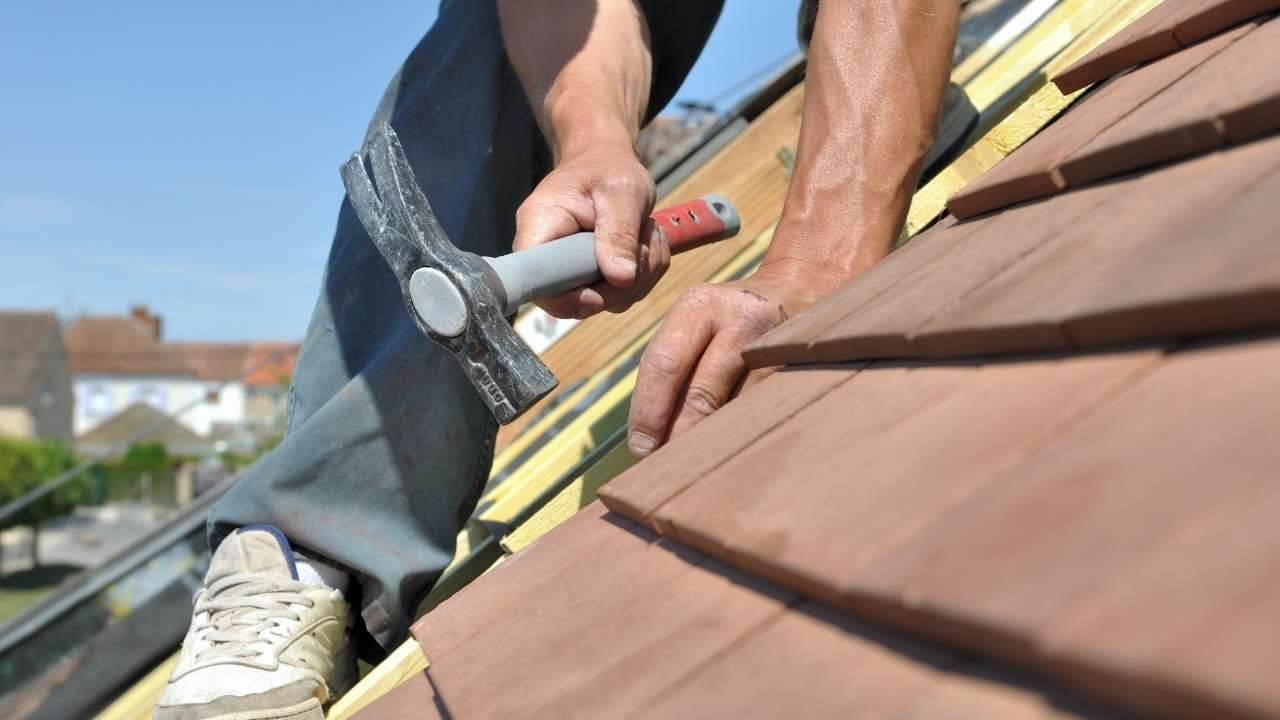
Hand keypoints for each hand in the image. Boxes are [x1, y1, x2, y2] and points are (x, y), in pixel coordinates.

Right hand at [512, 142, 667, 318]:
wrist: (607, 159)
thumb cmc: (608, 166)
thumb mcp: (621, 192)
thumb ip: (619, 234)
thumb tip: (620, 279)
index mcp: (539, 228)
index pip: (534, 281)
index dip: (566, 298)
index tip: (602, 289)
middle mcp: (547, 254)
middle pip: (575, 300)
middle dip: (619, 285)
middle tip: (644, 248)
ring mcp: (569, 269)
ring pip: (605, 301)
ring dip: (640, 277)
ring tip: (647, 236)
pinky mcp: (590, 275)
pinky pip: (620, 294)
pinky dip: (644, 274)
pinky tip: (648, 244)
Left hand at [626, 260, 844, 457]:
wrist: (797, 290)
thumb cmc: (729, 319)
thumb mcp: (696, 322)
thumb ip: (671, 366)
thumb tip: (647, 435)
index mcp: (700, 306)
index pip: (664, 364)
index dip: (649, 412)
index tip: (640, 447)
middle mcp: (739, 319)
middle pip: (701, 394)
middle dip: (679, 436)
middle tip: (665, 467)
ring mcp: (775, 345)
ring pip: (736, 410)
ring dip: (712, 441)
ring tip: (696, 463)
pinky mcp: (799, 368)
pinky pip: (763, 411)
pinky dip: (741, 433)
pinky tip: (730, 447)